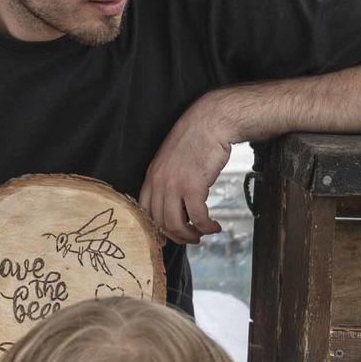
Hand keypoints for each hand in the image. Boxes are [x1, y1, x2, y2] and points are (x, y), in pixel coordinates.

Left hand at [139, 96, 234, 245]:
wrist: (211, 122)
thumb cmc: (196, 140)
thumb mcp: (172, 160)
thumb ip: (169, 179)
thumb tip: (176, 201)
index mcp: (151, 176)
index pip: (145, 210)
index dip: (154, 228)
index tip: (165, 239)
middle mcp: (158, 182)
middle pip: (160, 222)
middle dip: (177, 236)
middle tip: (191, 238)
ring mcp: (174, 185)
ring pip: (176, 224)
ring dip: (190, 235)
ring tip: (202, 234)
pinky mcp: (193, 186)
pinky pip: (197, 217)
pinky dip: (206, 227)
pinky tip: (214, 227)